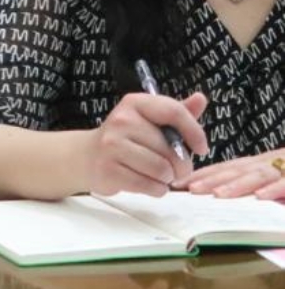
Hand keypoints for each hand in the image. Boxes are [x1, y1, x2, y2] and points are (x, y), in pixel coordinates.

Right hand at [84, 93, 208, 196]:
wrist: (86, 156)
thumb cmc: (126, 139)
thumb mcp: (149, 120)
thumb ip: (176, 113)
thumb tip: (200, 99)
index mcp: (135, 103)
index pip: (174, 111)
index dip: (195, 132)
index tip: (201, 148)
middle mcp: (121, 120)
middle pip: (170, 148)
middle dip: (181, 165)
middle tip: (177, 170)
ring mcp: (111, 145)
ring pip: (161, 169)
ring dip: (168, 178)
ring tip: (160, 176)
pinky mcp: (108, 170)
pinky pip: (148, 185)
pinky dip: (156, 189)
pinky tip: (150, 184)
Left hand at [185, 147, 284, 199]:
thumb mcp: (271, 179)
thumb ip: (249, 186)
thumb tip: (216, 197)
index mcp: (256, 165)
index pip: (224, 169)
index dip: (201, 175)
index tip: (179, 185)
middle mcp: (266, 164)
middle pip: (236, 171)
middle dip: (211, 180)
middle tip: (190, 189)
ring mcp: (283, 169)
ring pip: (257, 175)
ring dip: (237, 184)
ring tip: (218, 194)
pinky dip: (274, 188)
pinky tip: (260, 196)